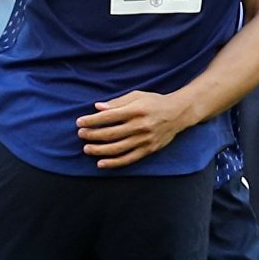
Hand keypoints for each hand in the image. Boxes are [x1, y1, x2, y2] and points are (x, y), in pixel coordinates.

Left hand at [76, 90, 192, 168]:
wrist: (178, 113)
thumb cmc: (154, 102)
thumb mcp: (137, 96)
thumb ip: (117, 102)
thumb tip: (97, 107)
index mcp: (135, 110)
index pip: (108, 117)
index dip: (92, 120)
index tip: (79, 122)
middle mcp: (140, 126)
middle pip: (111, 133)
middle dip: (92, 135)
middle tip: (80, 135)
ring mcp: (145, 140)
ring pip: (117, 148)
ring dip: (99, 150)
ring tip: (86, 149)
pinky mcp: (149, 150)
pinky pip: (129, 159)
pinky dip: (114, 163)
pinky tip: (101, 163)